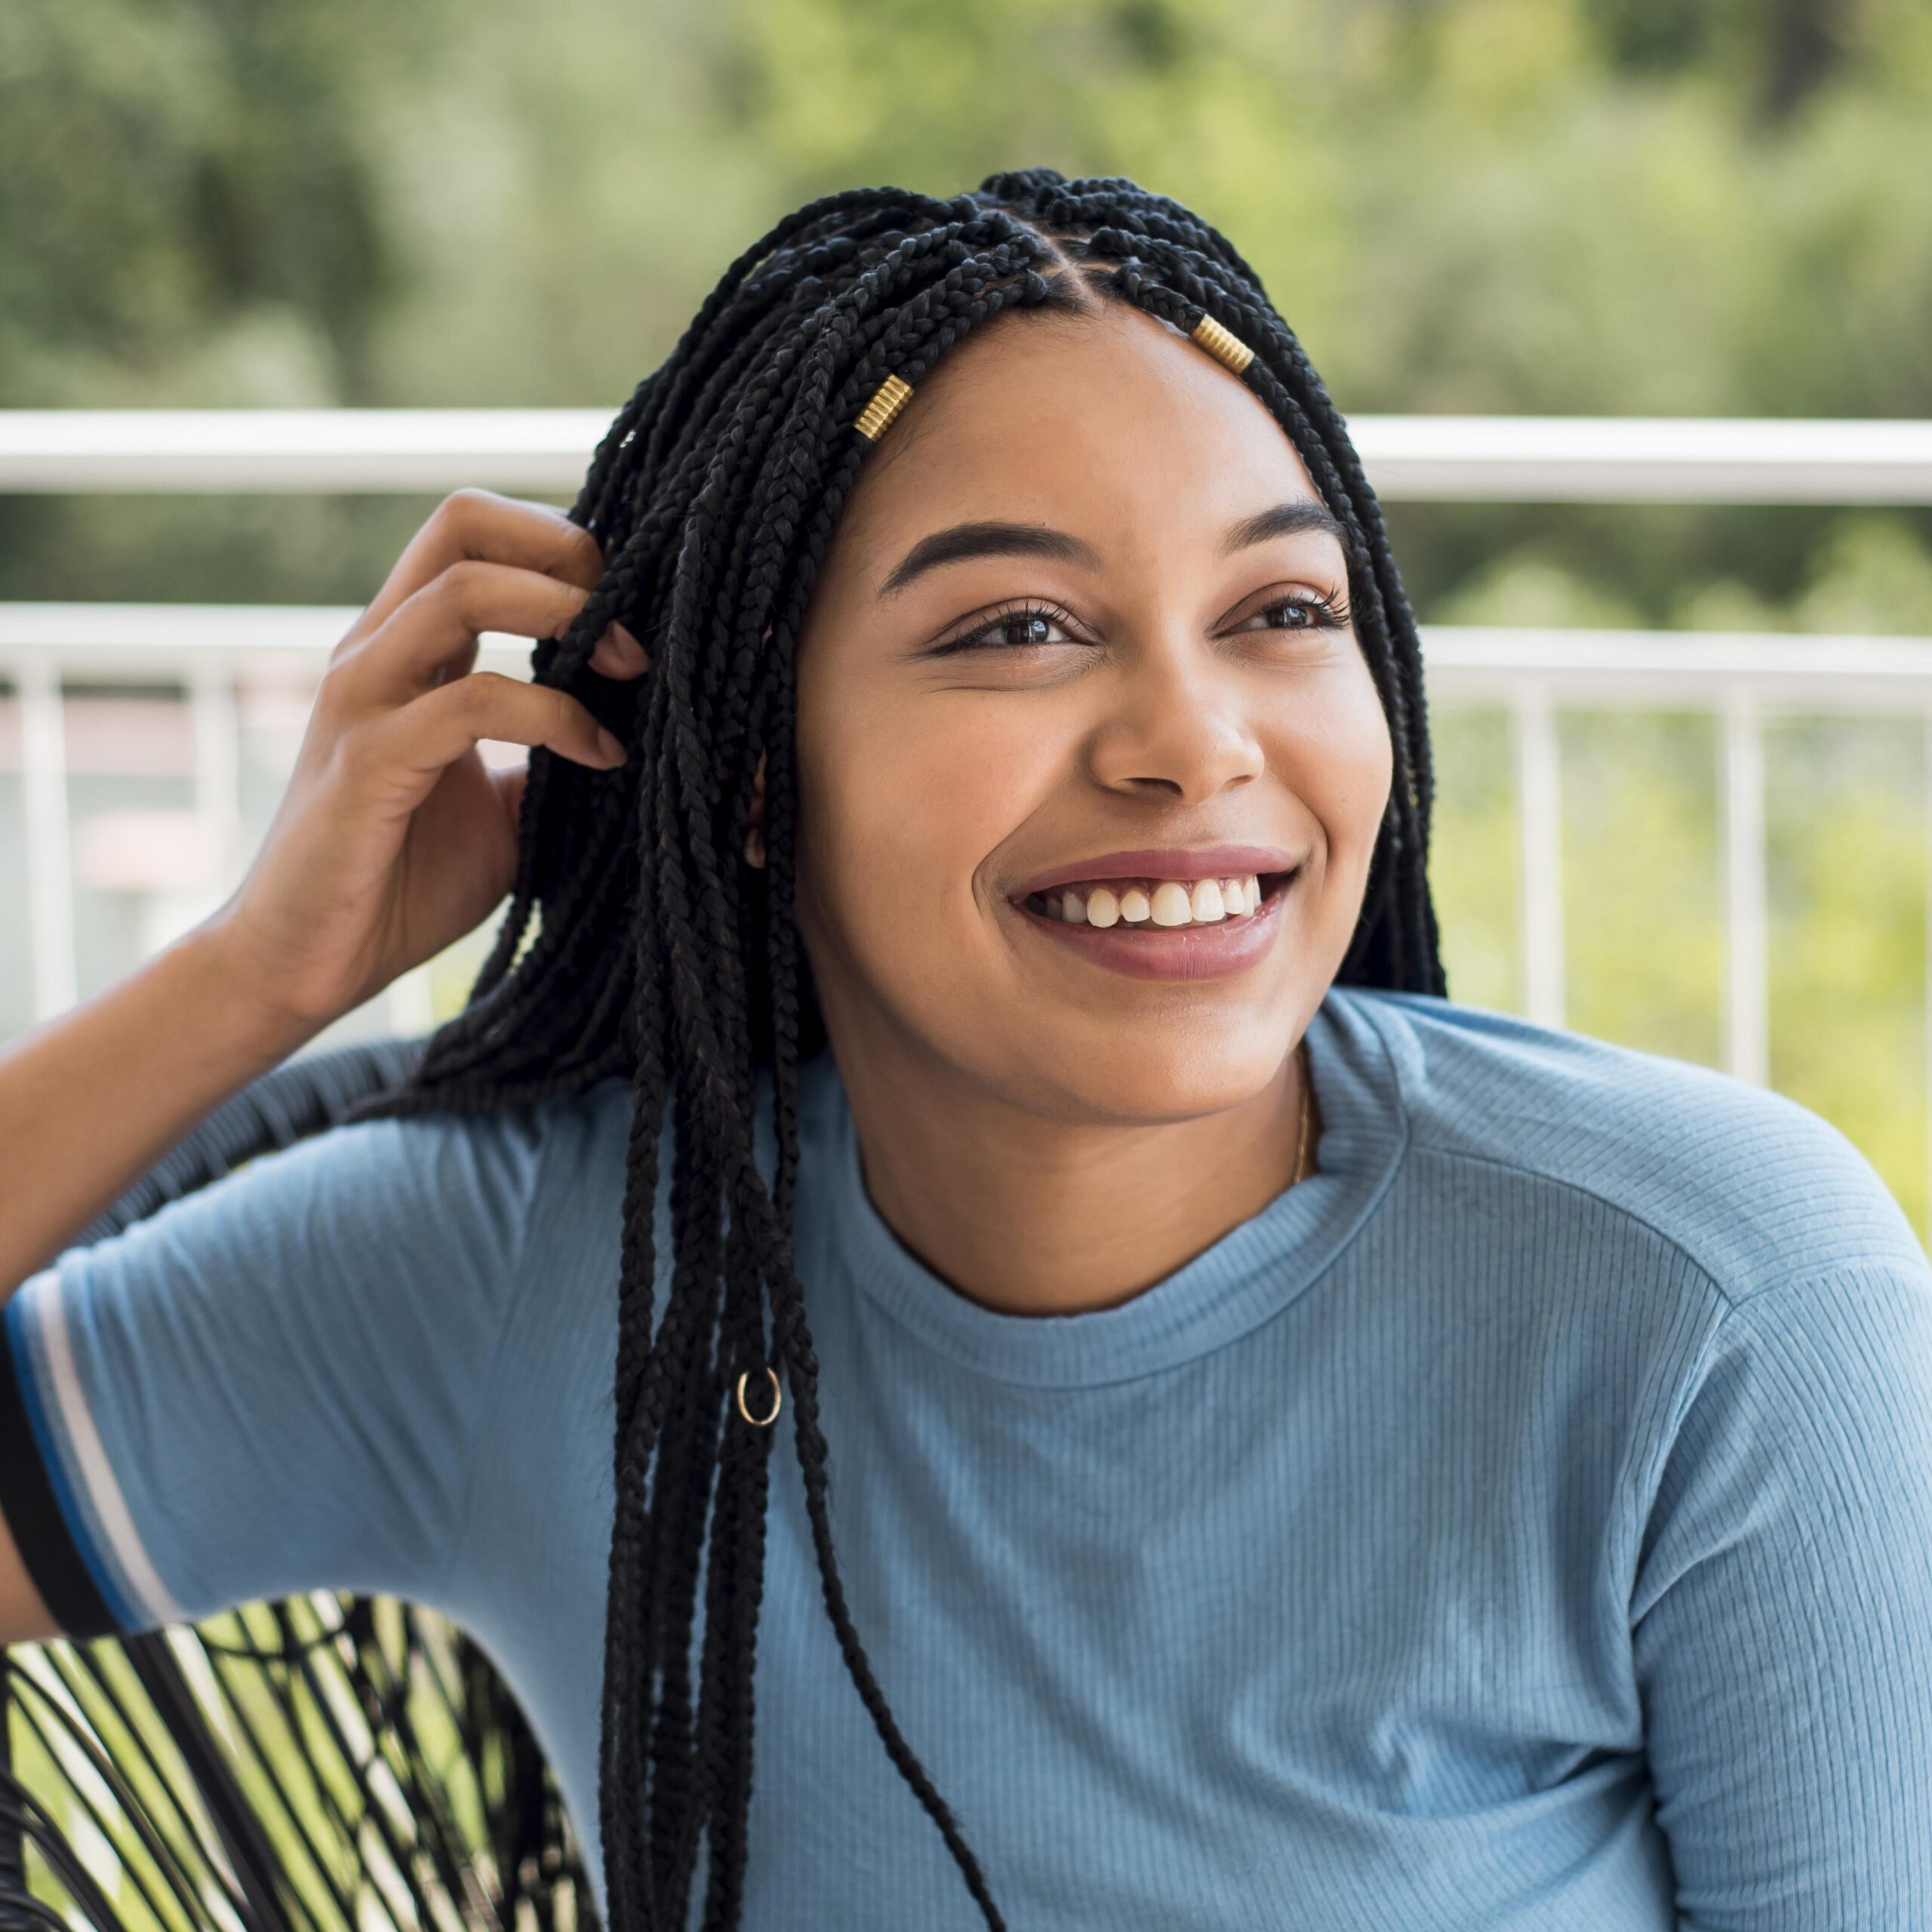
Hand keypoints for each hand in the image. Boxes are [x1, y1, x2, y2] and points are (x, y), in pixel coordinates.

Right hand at [204, 489, 646, 1029]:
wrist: (309, 960)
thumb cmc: (404, 880)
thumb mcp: (507, 804)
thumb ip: (553, 752)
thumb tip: (642, 730)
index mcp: (407, 646)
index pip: (475, 530)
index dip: (563, 545)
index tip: (630, 612)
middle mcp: (377, 650)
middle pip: (463, 520)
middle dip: (568, 550)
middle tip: (634, 627)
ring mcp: (364, 698)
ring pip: (462, 589)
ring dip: (567, 616)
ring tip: (631, 675)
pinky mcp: (368, 760)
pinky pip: (473, 703)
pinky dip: (556, 718)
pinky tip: (601, 756)